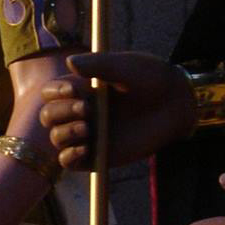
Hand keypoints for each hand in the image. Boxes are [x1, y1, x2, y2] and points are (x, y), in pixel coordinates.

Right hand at [40, 52, 198, 169]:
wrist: (176, 102)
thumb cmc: (151, 78)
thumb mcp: (125, 66)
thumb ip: (98, 64)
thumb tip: (70, 62)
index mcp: (80, 89)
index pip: (50, 92)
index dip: (56, 91)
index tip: (76, 89)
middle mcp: (80, 112)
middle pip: (48, 116)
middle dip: (61, 112)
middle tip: (87, 109)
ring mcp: (87, 134)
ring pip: (56, 138)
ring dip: (65, 133)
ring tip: (87, 128)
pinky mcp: (98, 155)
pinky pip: (69, 162)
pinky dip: (69, 156)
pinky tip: (84, 148)